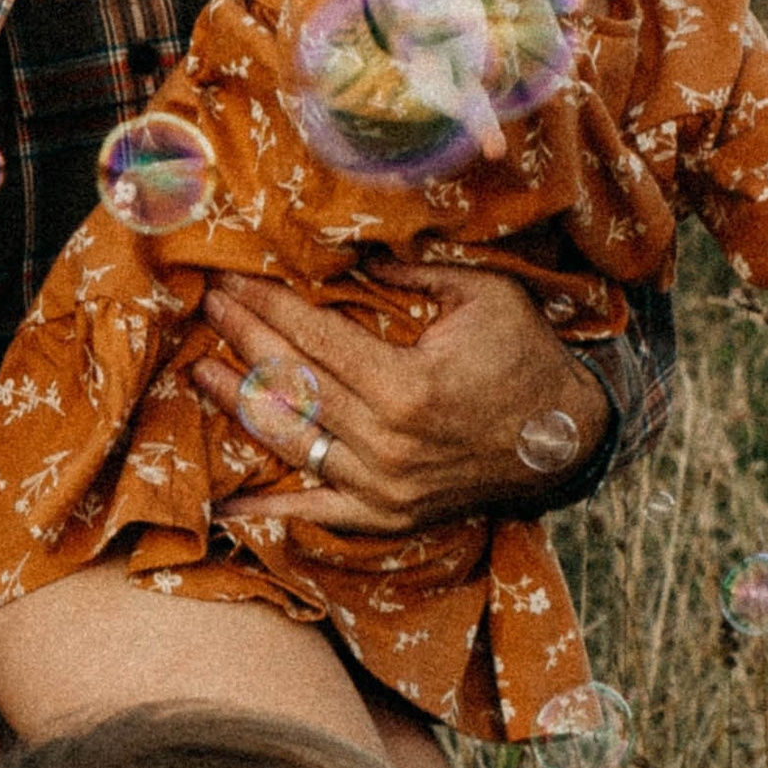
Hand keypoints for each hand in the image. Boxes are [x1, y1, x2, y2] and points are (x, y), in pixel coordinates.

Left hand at [195, 264, 607, 536]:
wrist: (565, 439)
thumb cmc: (526, 356)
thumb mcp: (483, 295)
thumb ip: (412, 270)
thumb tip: (347, 251)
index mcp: (406, 385)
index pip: (313, 338)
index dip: (266, 306)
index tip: (230, 280)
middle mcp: (387, 443)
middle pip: (293, 383)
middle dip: (243, 340)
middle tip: (206, 307)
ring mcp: (383, 486)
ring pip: (292, 441)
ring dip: (240, 405)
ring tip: (202, 372)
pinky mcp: (387, 516)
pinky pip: (317, 512)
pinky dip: (269, 512)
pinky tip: (223, 507)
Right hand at [358, 0, 507, 166]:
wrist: (393, 7)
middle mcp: (405, 10)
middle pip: (419, 10)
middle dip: (442, 19)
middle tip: (460, 18)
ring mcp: (423, 46)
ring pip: (441, 61)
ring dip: (465, 75)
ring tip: (491, 85)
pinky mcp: (446, 70)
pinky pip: (462, 100)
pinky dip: (477, 124)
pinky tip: (494, 151)